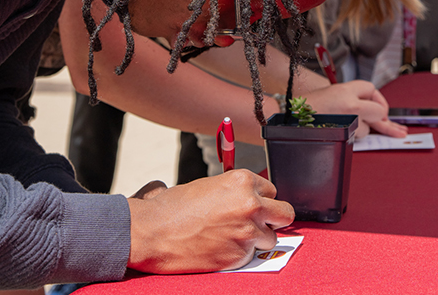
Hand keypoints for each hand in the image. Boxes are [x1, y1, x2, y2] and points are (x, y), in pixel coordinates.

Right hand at [127, 170, 293, 273]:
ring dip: (256, 239)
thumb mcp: (209, 186)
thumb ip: (236, 190)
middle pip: (285, 213)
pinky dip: (239, 254)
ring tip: (230, 237)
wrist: (153, 231)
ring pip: (270, 238)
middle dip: (273, 219)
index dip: (261, 199)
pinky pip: (251, 255)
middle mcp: (250, 204)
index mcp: (242, 181)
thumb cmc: (175, 207)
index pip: (272, 190)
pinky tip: (220, 247)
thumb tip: (255, 195)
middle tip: (257, 223)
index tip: (253, 205)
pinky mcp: (239, 255)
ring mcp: (247, 231)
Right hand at [305, 80, 407, 138]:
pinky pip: (356, 137)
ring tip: (340, 123)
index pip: (371, 89)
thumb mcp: (330, 92)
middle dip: (380, 118)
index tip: (379, 107)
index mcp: (344, 89)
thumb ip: (351, 96)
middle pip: (379, 110)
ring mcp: (348, 121)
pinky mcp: (344, 135)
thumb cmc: (307, 107)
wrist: (290, 119)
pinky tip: (342, 131)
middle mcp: (349, 103)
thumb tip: (374, 109)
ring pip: (367, 128)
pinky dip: (352, 136)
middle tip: (384, 123)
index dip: (376, 98)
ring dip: (360, 129)